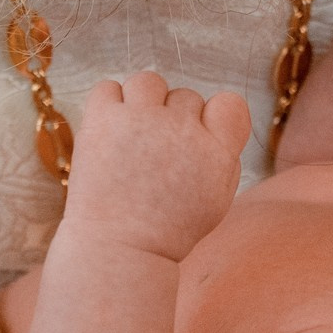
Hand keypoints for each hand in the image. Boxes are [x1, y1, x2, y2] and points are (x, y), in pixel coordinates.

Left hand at [63, 72, 251, 258]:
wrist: (119, 250)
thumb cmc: (166, 230)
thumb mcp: (215, 199)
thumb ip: (221, 155)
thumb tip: (210, 117)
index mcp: (217, 152)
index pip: (229, 103)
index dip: (212, 118)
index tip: (195, 140)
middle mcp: (182, 130)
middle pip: (186, 96)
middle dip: (173, 119)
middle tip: (155, 155)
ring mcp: (141, 120)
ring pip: (149, 82)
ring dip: (142, 103)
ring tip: (131, 138)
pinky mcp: (103, 119)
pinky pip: (109, 87)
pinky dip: (109, 104)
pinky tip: (110, 132)